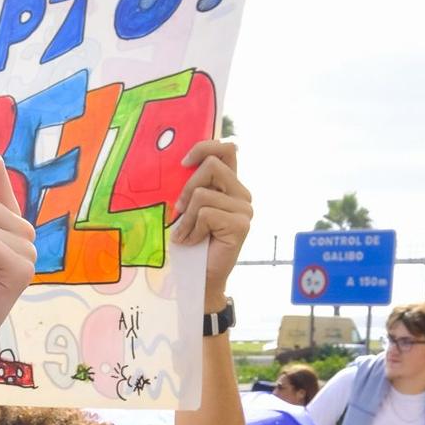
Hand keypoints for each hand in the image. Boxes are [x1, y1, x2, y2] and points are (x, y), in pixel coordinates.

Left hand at [170, 139, 252, 303]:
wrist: (200, 276)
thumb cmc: (192, 241)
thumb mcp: (189, 207)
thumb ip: (194, 185)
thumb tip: (182, 163)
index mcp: (231, 185)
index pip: (227, 149)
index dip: (204, 147)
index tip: (184, 163)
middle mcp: (242, 194)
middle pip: (211, 166)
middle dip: (187, 187)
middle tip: (179, 211)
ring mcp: (244, 209)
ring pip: (203, 194)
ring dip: (186, 217)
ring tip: (188, 234)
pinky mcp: (240, 225)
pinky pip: (205, 214)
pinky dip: (191, 230)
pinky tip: (195, 242)